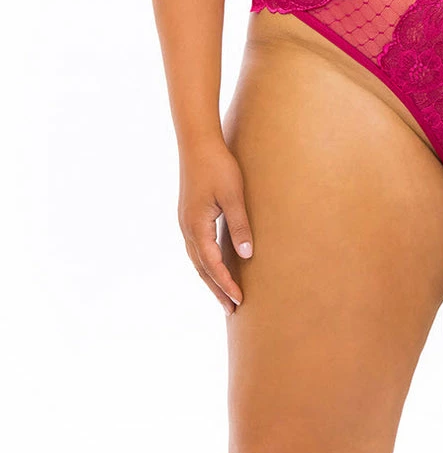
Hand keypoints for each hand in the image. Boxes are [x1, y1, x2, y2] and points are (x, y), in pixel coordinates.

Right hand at [177, 137, 253, 315]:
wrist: (197, 142)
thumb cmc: (218, 166)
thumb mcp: (233, 195)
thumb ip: (239, 225)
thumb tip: (247, 255)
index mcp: (197, 226)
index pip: (212, 265)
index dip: (226, 284)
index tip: (240, 301)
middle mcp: (187, 228)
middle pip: (201, 268)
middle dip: (216, 289)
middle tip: (231, 310)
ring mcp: (185, 222)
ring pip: (197, 259)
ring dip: (210, 278)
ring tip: (223, 294)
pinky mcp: (189, 214)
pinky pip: (196, 247)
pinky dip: (205, 262)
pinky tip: (214, 264)